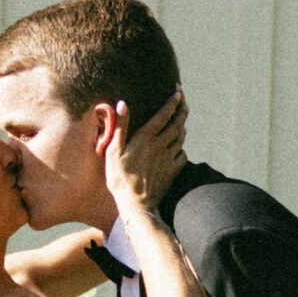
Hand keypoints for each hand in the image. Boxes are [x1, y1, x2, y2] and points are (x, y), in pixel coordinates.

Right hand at [101, 90, 187, 217]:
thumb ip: (120, 126)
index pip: (163, 115)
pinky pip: (182, 155)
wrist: (136, 204)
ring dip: (183, 127)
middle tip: (184, 103)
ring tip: (182, 121)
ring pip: (181, 138)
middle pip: (177, 124)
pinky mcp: (172, 171)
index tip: (178, 92)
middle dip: (181, 111)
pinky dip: (182, 147)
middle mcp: (160, 146)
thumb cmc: (120, 178)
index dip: (172, 102)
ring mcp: (168, 159)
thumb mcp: (113, 151)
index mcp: (146, 139)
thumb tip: (123, 104)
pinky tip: (179, 147)